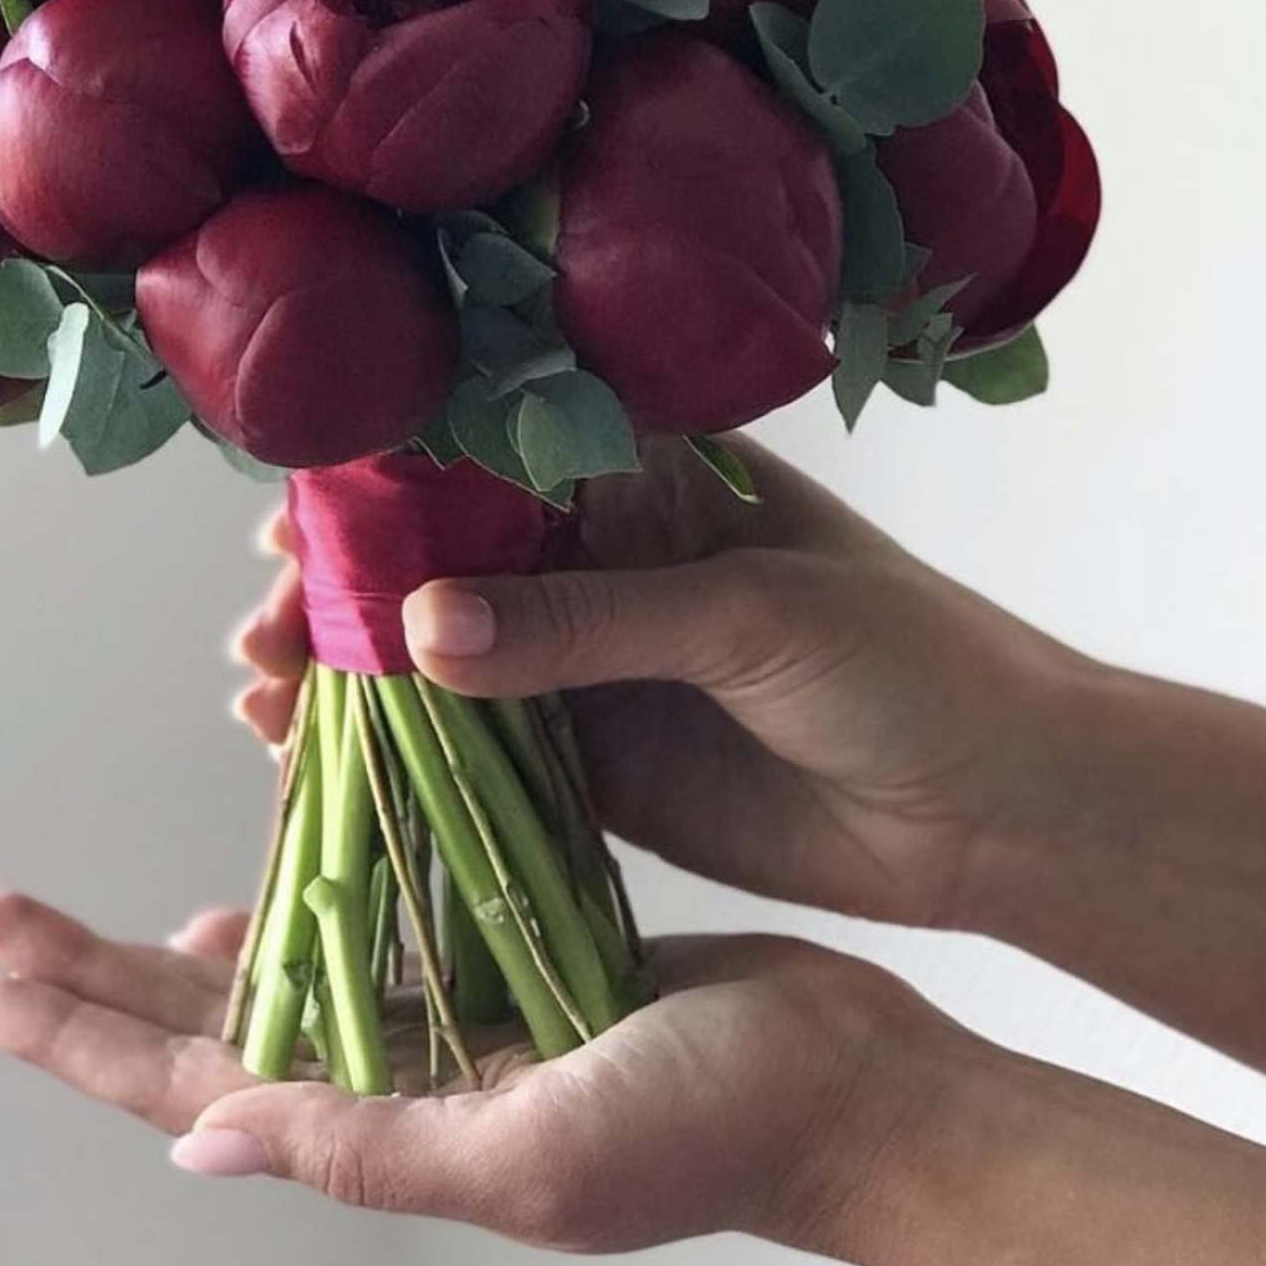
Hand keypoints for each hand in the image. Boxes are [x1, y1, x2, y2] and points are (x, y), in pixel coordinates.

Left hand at [0, 887, 941, 1253]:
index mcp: (383, 1133)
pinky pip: (364, 939)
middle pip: (194, 1025)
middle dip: (78, 977)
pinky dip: (293, 914)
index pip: (185, 1080)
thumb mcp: (531, 1157)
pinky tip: (245, 899)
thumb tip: (198, 1143)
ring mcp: (439, 1030)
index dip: (70, 1032)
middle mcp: (390, 1084)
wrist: (843, 1085)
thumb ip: (367, 1148)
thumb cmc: (707, 1131)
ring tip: (70, 924)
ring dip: (162, 954)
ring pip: (264, 979)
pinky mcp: (496, 970)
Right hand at [234, 434, 1077, 930]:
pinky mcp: (595, 760)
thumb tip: (422, 629)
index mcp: (653, 478)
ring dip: (346, 671)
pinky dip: (397, 753)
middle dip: (341, 587)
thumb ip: (590, 624)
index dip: (386, 479)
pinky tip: (316, 760)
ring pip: (440, 655)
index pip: (491, 453)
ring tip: (262, 695)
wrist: (1004, 812)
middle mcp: (605, 558)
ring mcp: (591, 662)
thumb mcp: (754, 615)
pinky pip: (474, 750)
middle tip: (262, 629)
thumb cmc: (914, 665)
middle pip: (440, 557)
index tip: (293, 518)